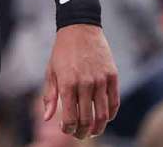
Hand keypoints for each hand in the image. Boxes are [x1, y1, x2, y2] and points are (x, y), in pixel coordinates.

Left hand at [42, 24, 118, 138]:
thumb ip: (50, 96)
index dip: (69, 129)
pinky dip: (110, 114)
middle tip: (80, 135)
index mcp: (67, 83)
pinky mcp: (112, 76)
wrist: (80, 27)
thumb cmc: (62, 51)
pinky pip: (114, 102)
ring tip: (93, 131)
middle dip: (83, 132)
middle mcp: (85, 83)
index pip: (70, 117)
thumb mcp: (51, 72)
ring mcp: (100, 80)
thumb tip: (47, 118)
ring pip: (103, 115)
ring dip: (98, 127)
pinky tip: (105, 118)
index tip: (67, 130)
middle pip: (87, 119)